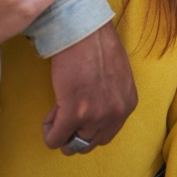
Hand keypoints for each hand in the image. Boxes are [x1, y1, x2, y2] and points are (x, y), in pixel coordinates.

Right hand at [42, 21, 137, 154]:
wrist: (85, 30)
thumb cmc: (99, 45)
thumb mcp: (118, 76)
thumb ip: (111, 96)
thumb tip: (95, 109)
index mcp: (127, 104)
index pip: (107, 134)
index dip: (89, 125)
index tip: (81, 110)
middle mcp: (115, 113)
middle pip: (90, 144)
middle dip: (75, 134)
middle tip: (66, 114)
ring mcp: (95, 115)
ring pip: (72, 145)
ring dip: (61, 132)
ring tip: (58, 111)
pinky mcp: (73, 112)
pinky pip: (55, 139)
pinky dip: (49, 131)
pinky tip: (50, 113)